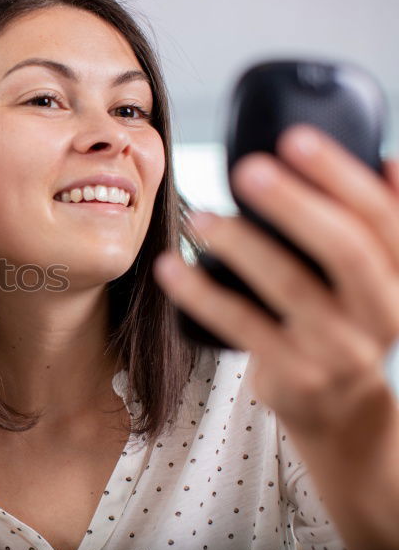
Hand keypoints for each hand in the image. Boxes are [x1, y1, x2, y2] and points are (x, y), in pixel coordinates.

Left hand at [155, 125, 398, 436]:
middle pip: (345, 249)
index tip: (295, 138)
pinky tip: (172, 268)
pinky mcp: (295, 374)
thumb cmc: (344, 324)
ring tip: (199, 217)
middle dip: (295, 205)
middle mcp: (381, 312)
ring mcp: (339, 348)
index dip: (341, 175)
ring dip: (241, 245)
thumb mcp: (374, 278)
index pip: (382, 216)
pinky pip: (242, 326)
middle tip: (247, 169)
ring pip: (291, 287)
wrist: (341, 411)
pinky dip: (202, 294)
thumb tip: (388, 160)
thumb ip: (380, 227)